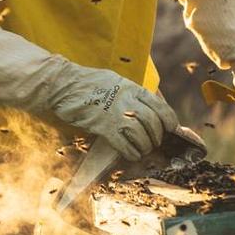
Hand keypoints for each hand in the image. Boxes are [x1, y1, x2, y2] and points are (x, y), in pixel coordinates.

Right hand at [52, 77, 180, 161]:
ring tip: (142, 150)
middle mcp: (127, 100)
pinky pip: (125, 144)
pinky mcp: (103, 126)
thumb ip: (131, 93)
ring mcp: (115, 113)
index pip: (159, 105)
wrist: (64, 84)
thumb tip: (147, 105)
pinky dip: (131, 152)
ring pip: (141, 135)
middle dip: (156, 136)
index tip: (171, 127)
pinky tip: (131, 154)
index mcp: (131, 88)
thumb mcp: (115, 80)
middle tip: (153, 142)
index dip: (169, 119)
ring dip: (144, 146)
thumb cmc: (87, 83)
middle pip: (153, 122)